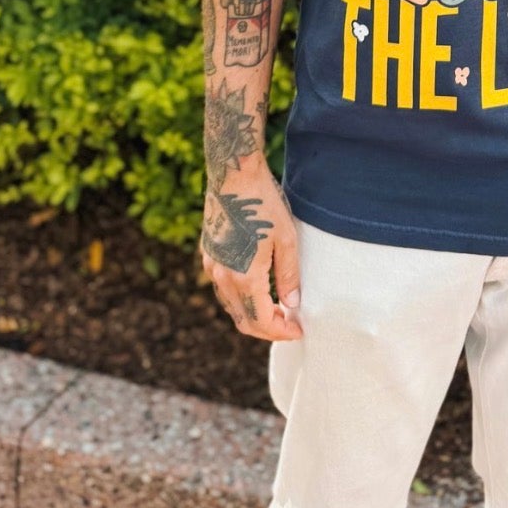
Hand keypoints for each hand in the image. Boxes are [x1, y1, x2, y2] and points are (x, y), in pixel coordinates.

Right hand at [200, 157, 303, 342]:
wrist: (234, 175)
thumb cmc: (264, 204)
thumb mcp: (286, 239)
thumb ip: (288, 276)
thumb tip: (291, 305)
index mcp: (244, 278)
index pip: (262, 321)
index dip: (281, 332)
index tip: (299, 330)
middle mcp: (222, 278)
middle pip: (244, 321)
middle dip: (268, 329)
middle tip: (290, 325)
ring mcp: (211, 267)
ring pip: (232, 307)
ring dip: (253, 315)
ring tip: (277, 310)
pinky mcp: (208, 255)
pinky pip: (223, 290)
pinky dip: (241, 300)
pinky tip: (258, 290)